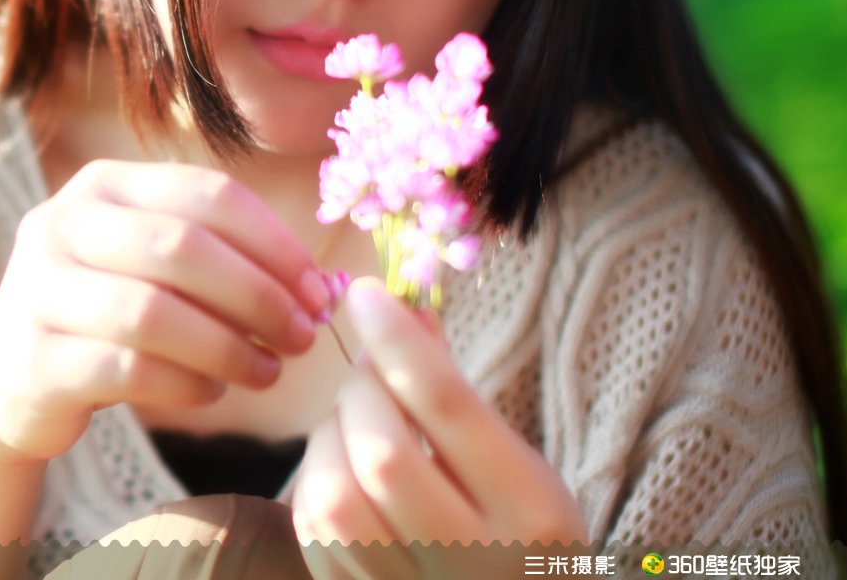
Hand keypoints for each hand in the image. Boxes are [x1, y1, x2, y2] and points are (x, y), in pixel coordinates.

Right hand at [0, 160, 333, 463]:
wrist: (8, 385)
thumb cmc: (105, 318)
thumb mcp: (150, 268)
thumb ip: (222, 262)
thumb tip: (322, 287)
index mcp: (102, 185)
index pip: (207, 195)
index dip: (275, 244)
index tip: (319, 291)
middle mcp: (61, 224)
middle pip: (182, 247)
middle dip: (258, 295)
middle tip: (303, 336)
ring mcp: (38, 290)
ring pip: (153, 312)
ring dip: (227, 346)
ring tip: (267, 372)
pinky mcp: (33, 359)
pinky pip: (128, 369)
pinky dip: (185, 383)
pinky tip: (212, 392)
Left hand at [290, 277, 586, 578]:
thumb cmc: (524, 535)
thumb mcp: (518, 466)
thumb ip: (457, 396)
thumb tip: (405, 309)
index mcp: (531, 509)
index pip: (448, 404)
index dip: (396, 339)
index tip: (364, 293)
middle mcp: (478, 559)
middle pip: (384, 453)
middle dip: (360, 393)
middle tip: (367, 373)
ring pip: (336, 500)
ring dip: (327, 440)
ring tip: (351, 423)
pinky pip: (316, 537)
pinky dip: (314, 484)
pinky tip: (339, 468)